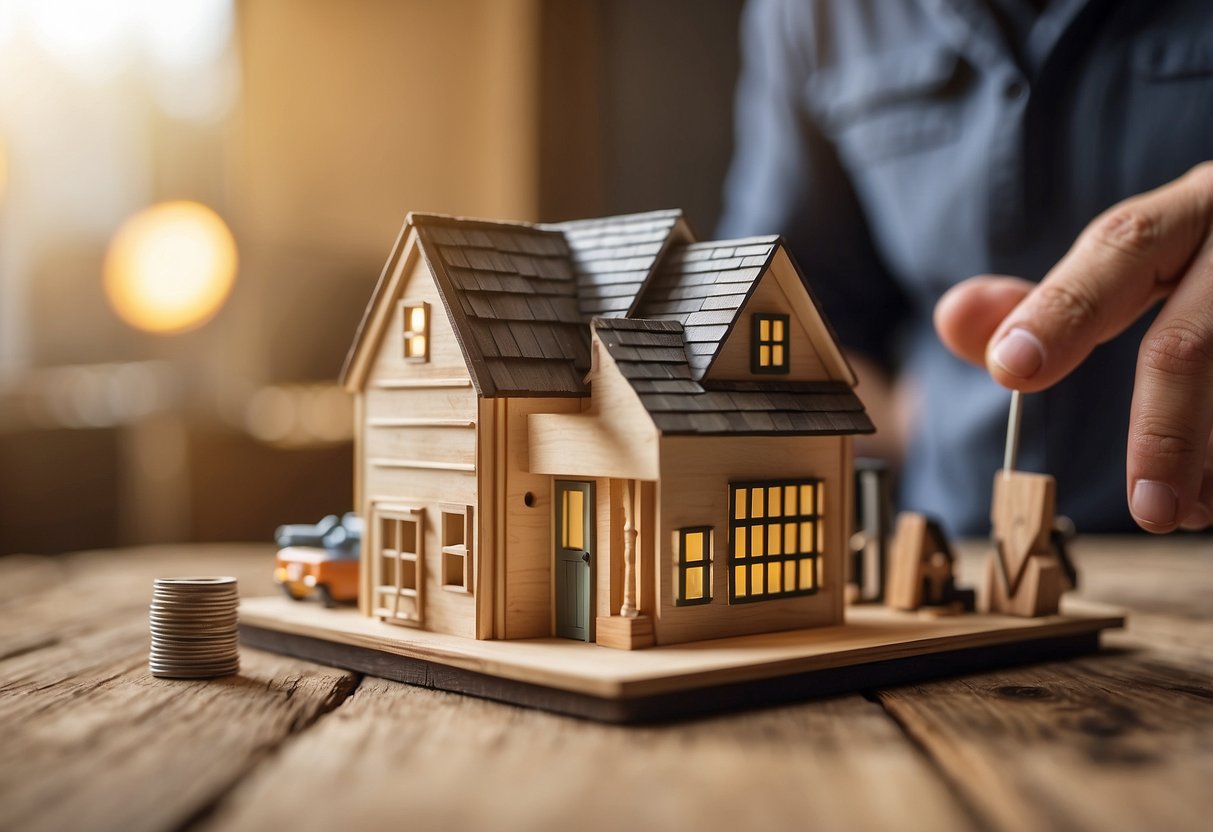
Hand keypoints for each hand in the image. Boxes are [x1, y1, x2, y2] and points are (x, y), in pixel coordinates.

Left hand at [934, 163, 1212, 532]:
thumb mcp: (1132, 267)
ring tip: (1179, 511)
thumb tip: (955, 320)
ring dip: (1212, 460)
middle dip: (1164, 431)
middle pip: (1191, 339)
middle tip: (1146, 508)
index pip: (1120, 248)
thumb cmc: (1201, 269)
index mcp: (1186, 214)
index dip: (1062, 310)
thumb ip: (1046, 301)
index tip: (1012, 369)